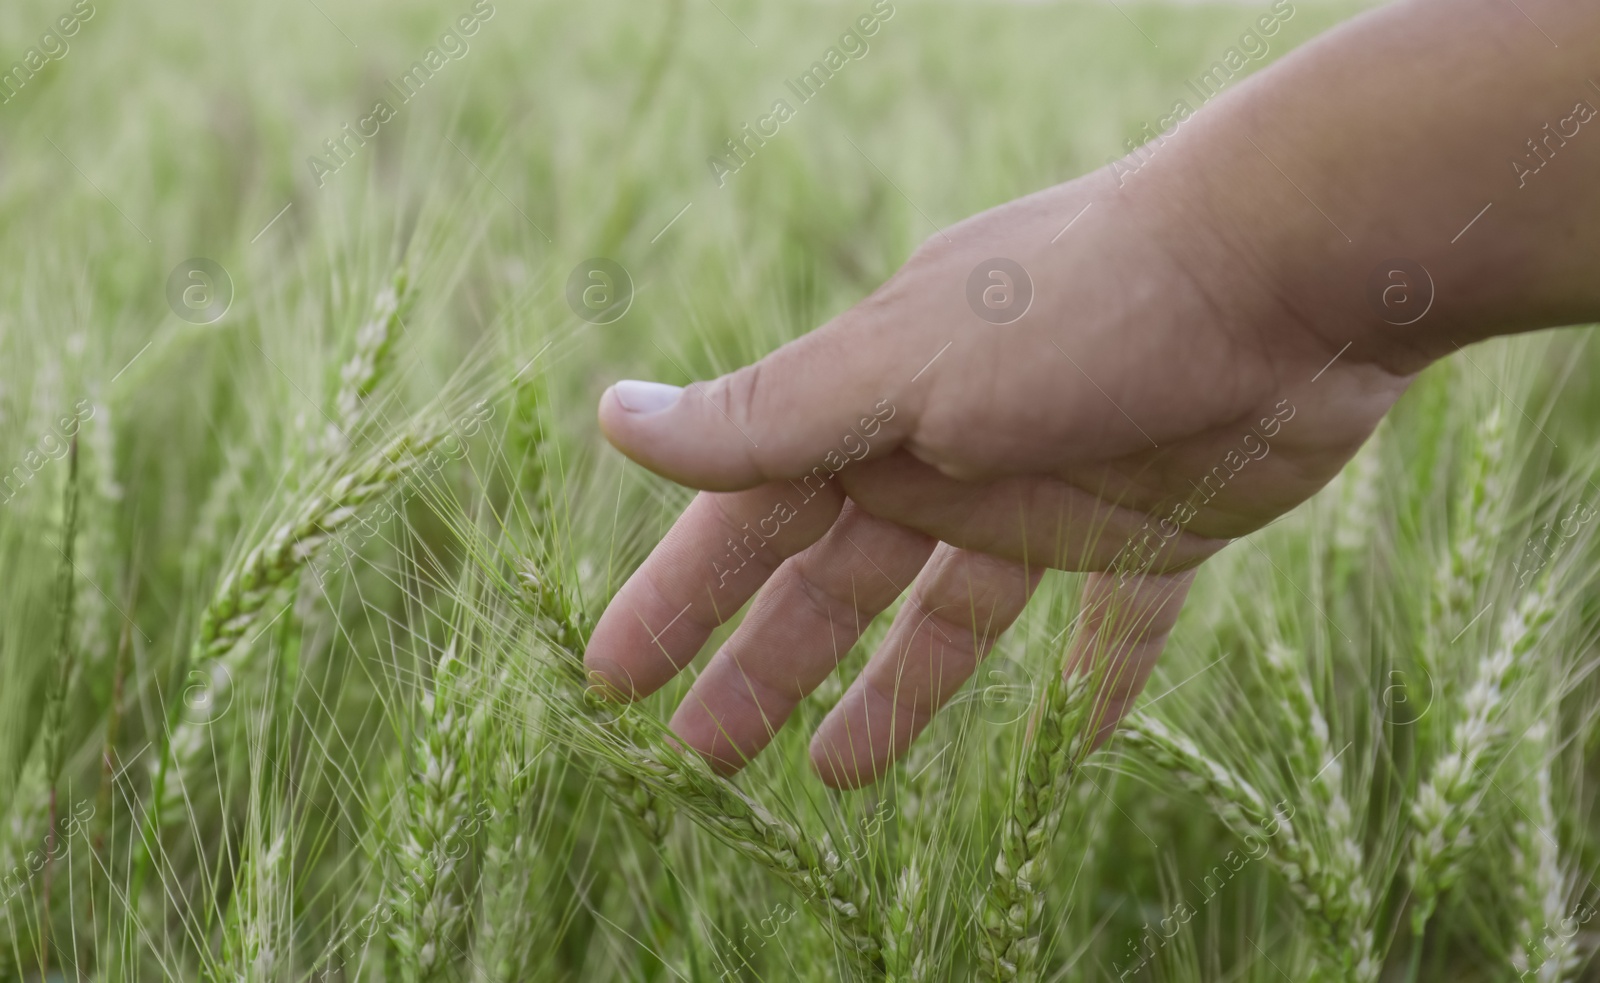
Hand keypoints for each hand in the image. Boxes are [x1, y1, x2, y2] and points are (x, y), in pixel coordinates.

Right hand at [582, 161, 1413, 787]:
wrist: (1294, 269)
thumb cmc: (1085, 307)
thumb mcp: (906, 370)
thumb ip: (771, 418)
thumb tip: (616, 418)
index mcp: (875, 406)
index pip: (747, 517)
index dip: (680, 597)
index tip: (614, 677)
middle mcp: (948, 450)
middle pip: (834, 578)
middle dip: (764, 662)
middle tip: (702, 755)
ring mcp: (1050, 492)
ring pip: (950, 613)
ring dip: (894, 690)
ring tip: (836, 776)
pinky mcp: (1152, 526)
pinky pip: (1113, 623)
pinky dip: (1094, 679)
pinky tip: (1077, 739)